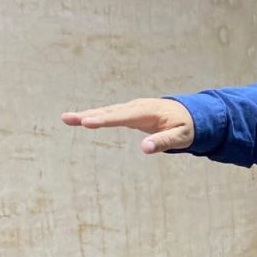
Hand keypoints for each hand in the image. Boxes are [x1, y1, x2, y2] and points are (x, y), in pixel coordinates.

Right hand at [61, 98, 193, 153]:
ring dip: (87, 115)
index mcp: (147, 112)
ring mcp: (131, 108)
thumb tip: (145, 149)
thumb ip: (164, 142)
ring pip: (107, 112)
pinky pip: (110, 114)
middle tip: (68, 118)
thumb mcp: (181, 137)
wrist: (189, 113)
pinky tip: (81, 120)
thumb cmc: (186, 127)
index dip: (104, 120)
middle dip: (89, 115)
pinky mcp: (129, 112)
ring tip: (67, 118)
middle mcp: (136, 107)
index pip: (123, 117)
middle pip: (110, 112)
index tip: (87, 122)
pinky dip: (95, 116)